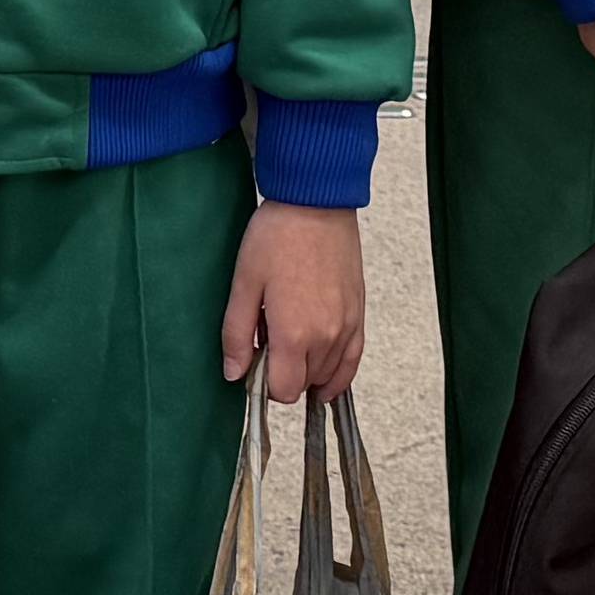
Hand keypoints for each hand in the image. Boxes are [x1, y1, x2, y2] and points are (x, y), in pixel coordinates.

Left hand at [223, 201, 366, 397]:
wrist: (315, 204)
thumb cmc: (277, 237)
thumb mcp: (244, 284)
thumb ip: (237, 335)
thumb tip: (235, 374)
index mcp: (294, 334)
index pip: (283, 390)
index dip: (264, 383)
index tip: (254, 361)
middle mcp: (326, 337)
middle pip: (305, 386)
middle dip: (283, 373)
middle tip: (268, 341)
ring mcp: (348, 327)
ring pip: (328, 376)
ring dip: (307, 368)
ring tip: (291, 333)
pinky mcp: (359, 315)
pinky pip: (353, 361)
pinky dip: (338, 372)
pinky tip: (323, 370)